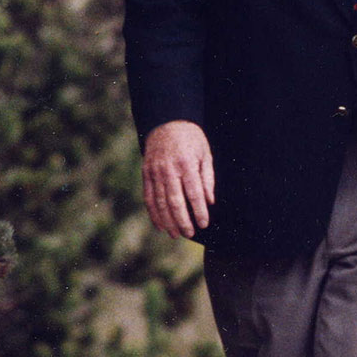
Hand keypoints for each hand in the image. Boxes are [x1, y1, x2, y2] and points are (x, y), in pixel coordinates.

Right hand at [142, 120, 214, 238]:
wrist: (166, 122)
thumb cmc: (191, 139)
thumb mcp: (205, 154)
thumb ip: (207, 178)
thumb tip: (210, 201)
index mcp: (186, 164)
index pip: (194, 193)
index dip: (199, 211)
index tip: (204, 224)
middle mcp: (168, 169)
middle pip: (175, 201)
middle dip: (183, 221)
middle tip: (190, 234)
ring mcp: (155, 172)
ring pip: (160, 202)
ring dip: (168, 221)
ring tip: (175, 234)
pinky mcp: (146, 174)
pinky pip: (149, 197)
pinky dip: (154, 213)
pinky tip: (160, 225)